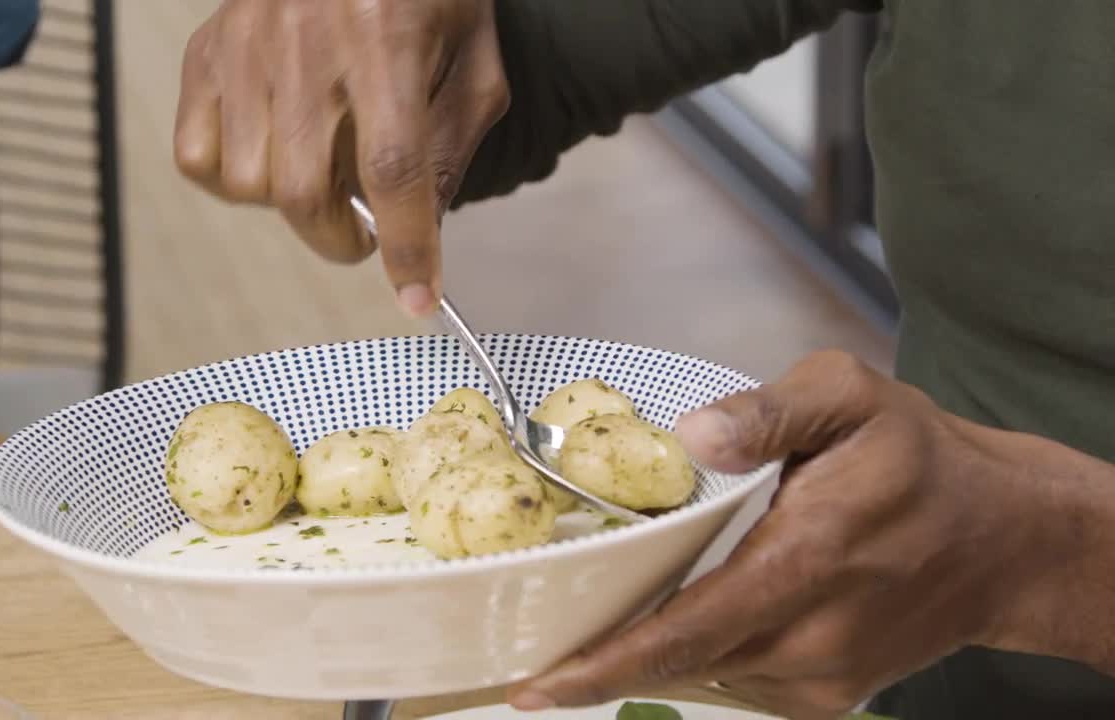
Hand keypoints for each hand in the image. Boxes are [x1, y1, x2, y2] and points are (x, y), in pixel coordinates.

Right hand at [174, 0, 507, 315]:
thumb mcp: (472, 55)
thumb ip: (452, 142)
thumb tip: (421, 224)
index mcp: (386, 36)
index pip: (393, 168)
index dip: (406, 245)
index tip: (418, 295)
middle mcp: (306, 42)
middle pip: (304, 190)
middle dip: (342, 240)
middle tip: (367, 234)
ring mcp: (244, 47)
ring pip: (248, 183)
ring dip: (292, 206)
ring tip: (323, 175)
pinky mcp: (206, 52)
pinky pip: (196, 154)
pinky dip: (233, 179)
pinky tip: (273, 155)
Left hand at [509, 351, 1048, 718]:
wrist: (1004, 538)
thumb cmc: (920, 460)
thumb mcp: (850, 396)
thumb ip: (767, 411)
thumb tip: (691, 436)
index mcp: (808, 559)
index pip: (688, 630)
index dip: (604, 665)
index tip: (536, 685)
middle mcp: (813, 634)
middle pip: (683, 663)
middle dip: (603, 657)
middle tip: (534, 640)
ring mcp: (825, 676)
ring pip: (707, 675)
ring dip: (651, 652)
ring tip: (603, 618)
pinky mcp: (832, 696)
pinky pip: (739, 681)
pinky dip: (700, 655)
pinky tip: (686, 614)